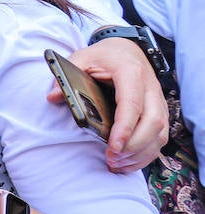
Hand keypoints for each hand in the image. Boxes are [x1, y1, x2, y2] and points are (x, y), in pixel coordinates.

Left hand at [59, 37, 166, 171]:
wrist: (126, 49)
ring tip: (116, 164)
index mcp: (130, 72)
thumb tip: (53, 97)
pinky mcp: (159, 112)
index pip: (132, 104)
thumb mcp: (80, 58)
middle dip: (134, 146)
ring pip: (160, 133)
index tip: (113, 147)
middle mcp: (150, 87)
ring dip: (140, 153)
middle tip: (111, 159)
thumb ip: (66, 76)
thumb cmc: (102, 56)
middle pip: (153, 122)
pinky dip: (145, 154)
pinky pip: (160, 137)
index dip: (124, 128)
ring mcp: (158, 101)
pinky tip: (126, 162)